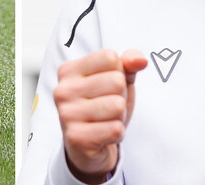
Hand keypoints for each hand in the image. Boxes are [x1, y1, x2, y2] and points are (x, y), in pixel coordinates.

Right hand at [54, 49, 146, 181]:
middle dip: (120, 96)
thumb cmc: (102, 105)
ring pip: (117, 105)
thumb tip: (140, 60)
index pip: (110, 57)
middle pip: (116, 81)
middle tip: (108, 107)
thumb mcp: (116, 79)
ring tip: (106, 120)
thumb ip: (128, 64)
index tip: (107, 86)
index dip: (119, 72)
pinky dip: (118, 133)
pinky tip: (105, 135)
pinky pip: (116, 129)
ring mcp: (67, 114)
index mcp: (69, 70)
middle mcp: (63, 90)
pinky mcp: (77, 138)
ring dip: (119, 116)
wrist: (88, 147)